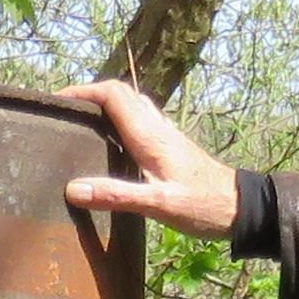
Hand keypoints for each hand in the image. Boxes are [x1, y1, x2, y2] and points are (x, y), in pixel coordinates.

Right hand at [60, 78, 238, 240]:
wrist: (241, 207)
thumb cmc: (203, 205)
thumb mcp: (158, 204)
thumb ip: (116, 195)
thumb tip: (73, 189)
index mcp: (149, 134)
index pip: (112, 94)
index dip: (82, 91)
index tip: (57, 101)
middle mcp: (157, 127)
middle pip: (120, 94)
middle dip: (89, 95)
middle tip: (65, 113)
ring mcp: (166, 134)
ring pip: (131, 105)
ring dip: (105, 106)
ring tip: (81, 125)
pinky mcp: (171, 146)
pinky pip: (139, 121)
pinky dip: (119, 121)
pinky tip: (111, 144)